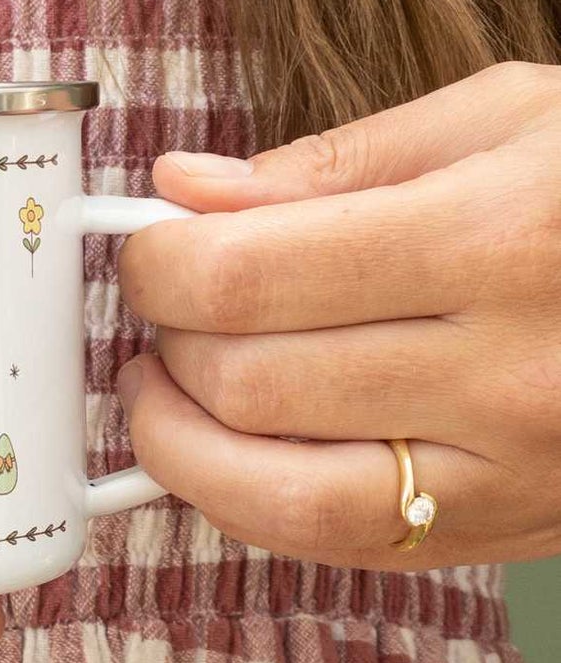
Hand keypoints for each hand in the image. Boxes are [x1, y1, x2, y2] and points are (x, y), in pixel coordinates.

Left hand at [114, 61, 560, 569]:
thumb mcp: (505, 117)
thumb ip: (335, 162)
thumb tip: (185, 192)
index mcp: (495, 240)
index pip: (245, 280)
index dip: (155, 265)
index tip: (144, 244)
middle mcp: (508, 373)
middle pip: (249, 387)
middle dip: (166, 344)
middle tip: (163, 307)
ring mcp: (518, 472)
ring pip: (280, 499)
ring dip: (183, 448)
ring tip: (166, 389)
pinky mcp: (518, 533)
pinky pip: (346, 545)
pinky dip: (256, 501)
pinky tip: (236, 447)